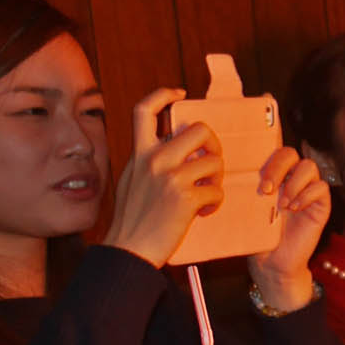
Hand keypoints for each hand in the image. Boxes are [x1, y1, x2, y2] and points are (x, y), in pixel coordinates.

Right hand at [104, 89, 224, 268]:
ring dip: (216, 179)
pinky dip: (215, 202)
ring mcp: (170, 177)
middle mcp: (154, 159)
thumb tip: (167, 145)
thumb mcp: (132, 180)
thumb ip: (148, 161)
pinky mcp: (185, 197)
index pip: (144, 110)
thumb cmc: (132, 220)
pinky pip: (216, 191)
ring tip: (205, 194)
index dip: (163, 94)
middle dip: (213, 144)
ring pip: (214, 161)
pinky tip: (203, 212)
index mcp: (139, 153)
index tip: (180, 94)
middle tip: (210, 162)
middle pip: (199, 129)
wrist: (128, 251)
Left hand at [247, 146, 329, 310]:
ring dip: (293, 183)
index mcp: (272, 175)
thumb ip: (241, 190)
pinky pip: (321, 188)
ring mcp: (307, 190)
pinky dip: (307, 195)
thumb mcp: (244, 210)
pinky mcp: (320, 205)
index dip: (267, 152)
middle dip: (277, 167)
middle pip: (290, 153)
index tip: (254, 174)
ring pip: (309, 166)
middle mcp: (290, 178)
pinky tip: (294, 209)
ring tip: (282, 204)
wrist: (271, 263)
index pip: (273, 149)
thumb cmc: (256, 236)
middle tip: (266, 189)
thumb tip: (222, 174)